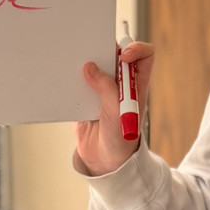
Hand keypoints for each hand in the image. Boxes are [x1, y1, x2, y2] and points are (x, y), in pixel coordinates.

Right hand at [75, 40, 154, 175]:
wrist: (104, 160)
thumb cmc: (121, 138)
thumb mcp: (117, 112)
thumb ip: (106, 88)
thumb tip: (89, 66)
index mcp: (137, 83)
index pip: (144, 55)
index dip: (135, 49)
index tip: (122, 56)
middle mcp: (121, 82)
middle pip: (115, 54)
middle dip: (103, 48)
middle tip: (90, 49)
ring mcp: (102, 88)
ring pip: (95, 65)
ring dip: (84, 61)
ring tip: (73, 60)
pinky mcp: (85, 97)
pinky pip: (78, 81)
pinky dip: (71, 78)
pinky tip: (64, 79)